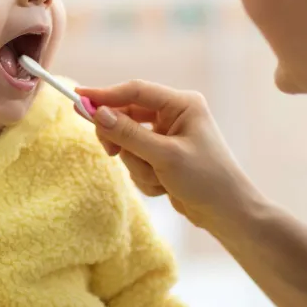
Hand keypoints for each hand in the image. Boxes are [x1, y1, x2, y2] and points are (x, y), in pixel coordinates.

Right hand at [78, 80, 260, 230]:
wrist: (227, 214)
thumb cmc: (206, 180)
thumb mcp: (165, 156)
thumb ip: (129, 134)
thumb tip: (98, 114)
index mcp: (182, 103)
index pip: (135, 91)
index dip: (106, 95)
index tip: (79, 97)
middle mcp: (174, 114)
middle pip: (127, 117)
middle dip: (125, 143)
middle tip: (111, 153)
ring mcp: (167, 135)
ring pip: (129, 143)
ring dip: (138, 166)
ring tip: (160, 179)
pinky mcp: (162, 155)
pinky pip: (136, 160)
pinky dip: (144, 176)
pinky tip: (164, 187)